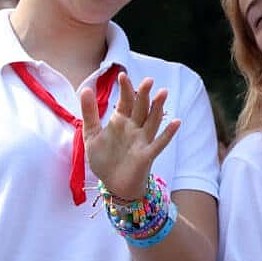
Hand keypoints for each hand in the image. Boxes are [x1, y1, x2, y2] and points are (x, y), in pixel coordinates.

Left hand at [81, 74, 180, 198]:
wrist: (113, 185)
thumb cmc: (105, 159)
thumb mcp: (91, 134)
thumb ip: (89, 113)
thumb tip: (85, 89)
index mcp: (121, 122)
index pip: (125, 102)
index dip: (125, 89)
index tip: (122, 75)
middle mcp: (134, 128)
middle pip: (141, 108)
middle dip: (144, 95)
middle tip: (148, 81)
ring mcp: (142, 141)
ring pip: (152, 121)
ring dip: (158, 108)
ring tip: (163, 93)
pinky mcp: (146, 155)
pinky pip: (159, 143)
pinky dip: (168, 133)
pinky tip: (176, 122)